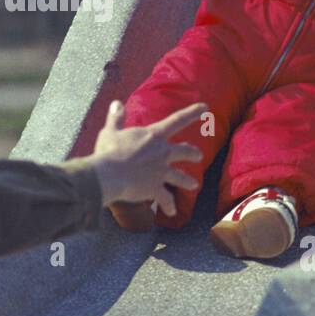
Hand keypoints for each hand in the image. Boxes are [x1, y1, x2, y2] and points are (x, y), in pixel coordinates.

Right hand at [91, 99, 206, 216]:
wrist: (109, 174)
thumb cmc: (109, 151)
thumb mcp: (111, 131)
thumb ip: (116, 118)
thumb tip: (116, 103)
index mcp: (153, 136)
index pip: (177, 120)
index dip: (192, 113)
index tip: (205, 107)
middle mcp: (162, 152)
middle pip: (184, 151)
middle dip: (193, 153)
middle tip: (199, 155)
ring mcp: (160, 171)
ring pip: (180, 176)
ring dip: (188, 181)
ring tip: (194, 185)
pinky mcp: (155, 188)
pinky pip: (165, 199)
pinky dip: (168, 206)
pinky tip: (171, 212)